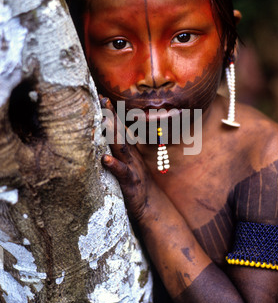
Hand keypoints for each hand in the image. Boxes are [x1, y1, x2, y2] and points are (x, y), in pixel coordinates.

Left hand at [100, 97, 151, 221]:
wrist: (151, 205)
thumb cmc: (135, 182)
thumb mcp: (129, 162)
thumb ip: (121, 149)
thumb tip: (109, 135)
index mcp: (129, 150)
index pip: (120, 127)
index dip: (112, 112)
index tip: (103, 96)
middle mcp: (131, 155)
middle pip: (121, 132)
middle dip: (112, 115)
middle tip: (102, 99)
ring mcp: (131, 167)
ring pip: (122, 148)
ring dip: (113, 133)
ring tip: (103, 120)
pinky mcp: (129, 182)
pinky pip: (121, 173)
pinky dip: (114, 165)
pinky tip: (105, 159)